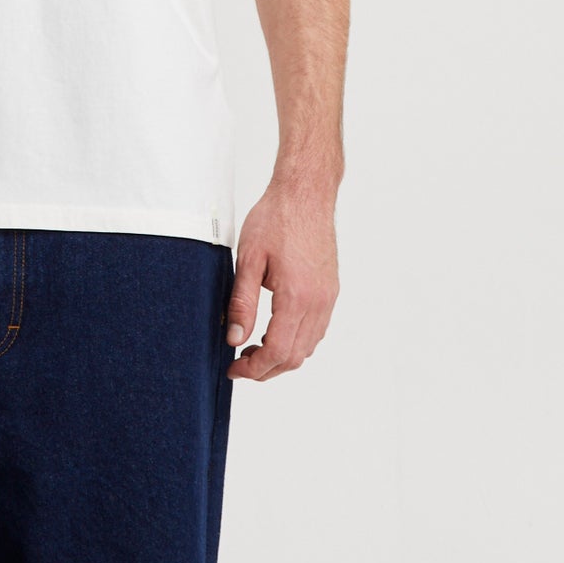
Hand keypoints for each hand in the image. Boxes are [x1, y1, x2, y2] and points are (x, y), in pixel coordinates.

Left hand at [225, 177, 338, 380]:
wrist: (306, 193)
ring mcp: (328, 297)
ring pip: (308, 346)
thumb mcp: (248, 259)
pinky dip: (296, 341)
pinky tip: (275, 331)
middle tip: (239, 363)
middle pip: (295, 357)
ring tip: (253, 348)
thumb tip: (234, 338)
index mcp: (297, 297)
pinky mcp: (330, 290)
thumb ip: (242, 303)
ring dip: (282, 356)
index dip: (253, 368)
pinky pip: (316, 330)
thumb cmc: (276, 218)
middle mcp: (319, 303)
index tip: (233, 368)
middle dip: (266, 368)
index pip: (277, 352)